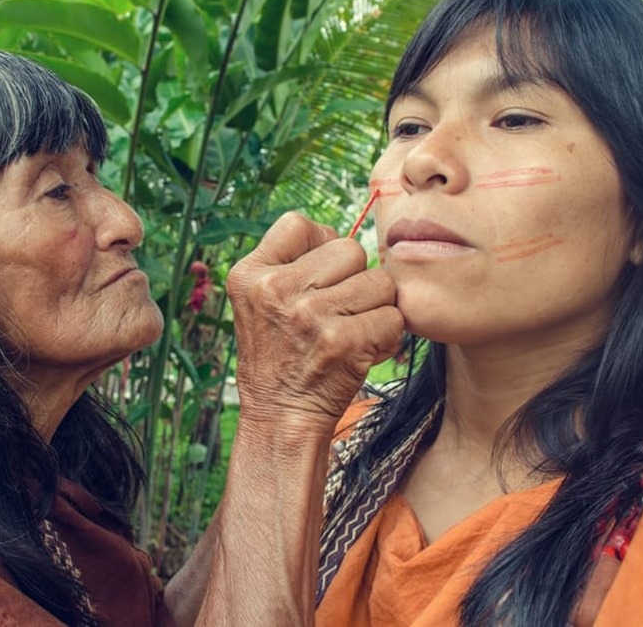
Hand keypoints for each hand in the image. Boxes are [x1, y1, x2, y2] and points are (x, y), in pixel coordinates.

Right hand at [226, 212, 403, 433]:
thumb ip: (290, 266)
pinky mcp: (343, 342)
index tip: (320, 274)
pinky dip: (386, 337)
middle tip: (337, 311)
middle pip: (350, 248)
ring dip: (375, 308)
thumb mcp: (260, 304)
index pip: (298, 223)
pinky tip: (361, 351)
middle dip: (355, 278)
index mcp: (250, 274)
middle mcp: (275, 289)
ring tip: (350, 331)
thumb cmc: (278, 357)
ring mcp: (309, 315)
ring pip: (379, 282)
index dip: (321, 242)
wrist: (279, 419)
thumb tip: (343, 239)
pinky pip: (392, 318)